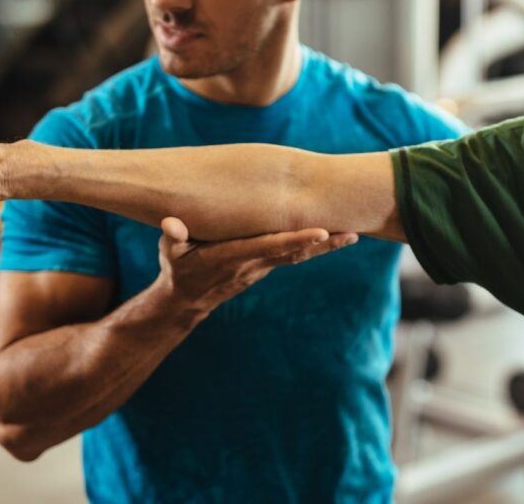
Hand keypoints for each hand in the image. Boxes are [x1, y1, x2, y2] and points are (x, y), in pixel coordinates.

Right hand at [156, 216, 357, 312]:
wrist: (187, 300)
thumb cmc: (178, 268)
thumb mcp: (170, 252)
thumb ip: (173, 235)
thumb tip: (171, 224)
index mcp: (233, 256)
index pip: (270, 246)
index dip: (296, 239)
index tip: (321, 232)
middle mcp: (253, 264)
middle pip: (295, 253)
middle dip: (323, 244)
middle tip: (352, 233)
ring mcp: (261, 268)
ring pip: (298, 255)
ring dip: (325, 246)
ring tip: (352, 234)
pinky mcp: (264, 267)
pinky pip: (293, 256)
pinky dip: (312, 247)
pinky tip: (332, 237)